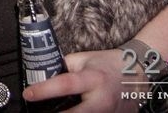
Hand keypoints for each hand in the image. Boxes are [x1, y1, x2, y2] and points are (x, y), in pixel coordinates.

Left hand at [21, 49, 146, 112]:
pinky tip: (70, 111)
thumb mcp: (84, 60)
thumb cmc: (108, 64)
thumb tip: (44, 77)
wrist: (138, 74)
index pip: (65, 84)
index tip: (28, 94)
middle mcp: (102, 99)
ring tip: (53, 111)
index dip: (44, 90)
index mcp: (93, 78)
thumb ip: (65, 68)